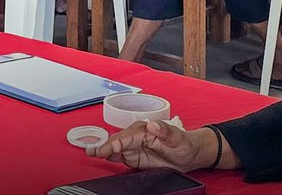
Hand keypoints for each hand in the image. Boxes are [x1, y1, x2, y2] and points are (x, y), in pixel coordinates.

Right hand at [87, 121, 220, 172]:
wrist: (190, 154)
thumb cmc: (185, 144)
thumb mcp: (178, 138)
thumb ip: (166, 131)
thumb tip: (153, 125)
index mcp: (145, 130)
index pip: (126, 137)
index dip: (115, 143)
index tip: (106, 150)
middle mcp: (137, 137)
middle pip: (117, 142)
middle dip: (104, 146)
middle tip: (92, 152)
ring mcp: (135, 147)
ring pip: (116, 148)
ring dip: (103, 150)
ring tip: (91, 153)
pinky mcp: (136, 157)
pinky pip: (120, 156)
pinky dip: (109, 156)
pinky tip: (101, 157)